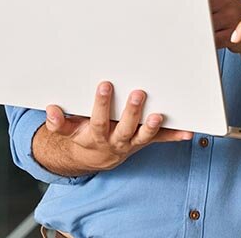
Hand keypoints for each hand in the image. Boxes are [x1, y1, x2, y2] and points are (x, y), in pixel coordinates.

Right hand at [44, 82, 192, 172]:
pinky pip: (161, 140)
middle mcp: (116, 140)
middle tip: (138, 93)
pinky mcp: (145, 142)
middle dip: (131, 112)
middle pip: (124, 127)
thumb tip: (51, 110)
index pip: (98, 120)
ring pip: (144, 136)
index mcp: (96, 135)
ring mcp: (132, 142)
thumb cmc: (82, 135)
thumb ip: (58, 122)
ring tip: (159, 115)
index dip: (101, 104)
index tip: (105, 85)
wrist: (94, 157)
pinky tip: (189, 131)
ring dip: (153, 127)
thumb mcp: (66, 131)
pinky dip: (175, 136)